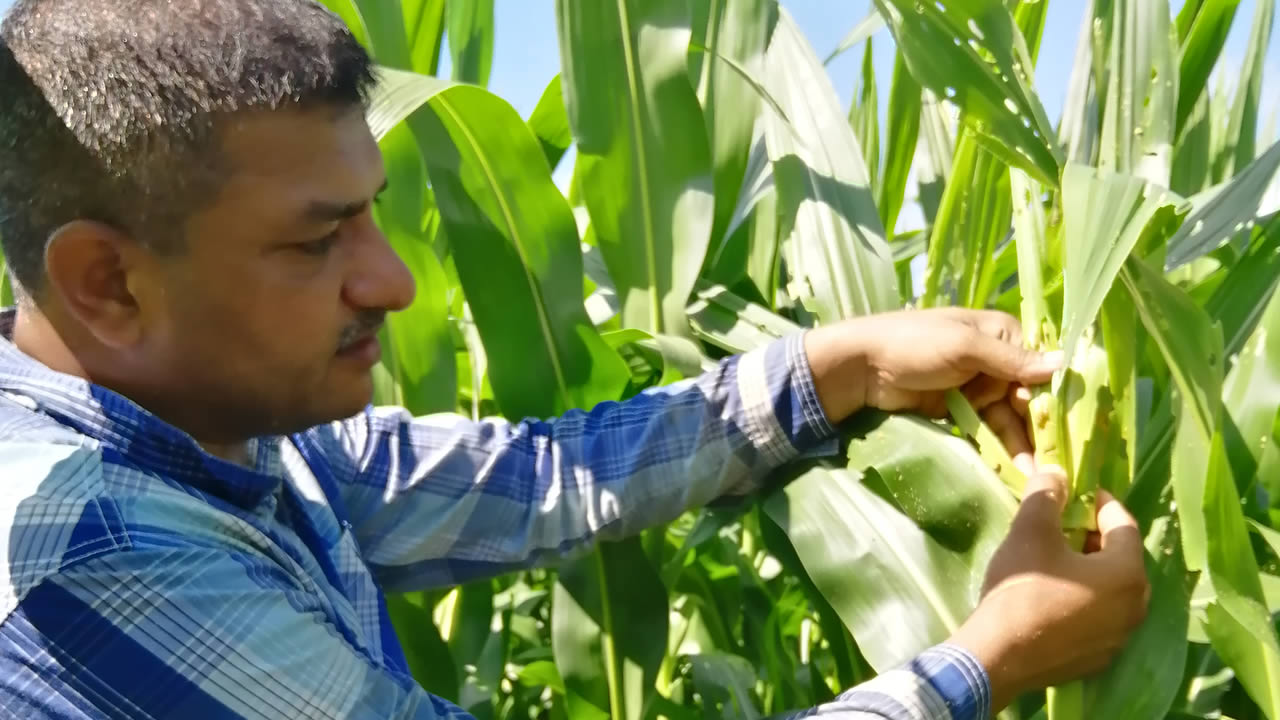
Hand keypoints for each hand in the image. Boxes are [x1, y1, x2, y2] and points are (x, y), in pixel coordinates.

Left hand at [804, 308, 1061, 471]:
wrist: (861, 367)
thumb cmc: (914, 344)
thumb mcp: (964, 346)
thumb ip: (1010, 359)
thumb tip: (1064, 362)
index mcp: (1000, 333)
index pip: (1038, 363)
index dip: (1049, 392)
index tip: (1056, 420)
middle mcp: (993, 359)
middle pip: (1027, 395)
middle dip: (1038, 424)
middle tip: (1051, 458)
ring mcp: (975, 386)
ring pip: (1008, 416)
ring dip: (1020, 443)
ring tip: (1033, 474)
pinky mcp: (958, 410)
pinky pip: (985, 429)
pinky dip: (997, 446)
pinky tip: (1012, 469)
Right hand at [947, 466, 1150, 710]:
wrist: (999, 656)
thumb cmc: (1021, 589)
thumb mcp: (1030, 531)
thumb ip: (1047, 496)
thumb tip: (1056, 472)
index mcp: (1127, 572)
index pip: (1123, 523)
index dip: (1099, 503)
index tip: (1076, 493)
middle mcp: (1135, 607)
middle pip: (1120, 558)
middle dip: (1094, 537)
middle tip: (1063, 526)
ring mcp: (1119, 638)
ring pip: (1110, 590)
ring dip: (1089, 571)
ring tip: (1055, 560)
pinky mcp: (1098, 659)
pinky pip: (1098, 618)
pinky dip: (1082, 601)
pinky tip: (1052, 597)